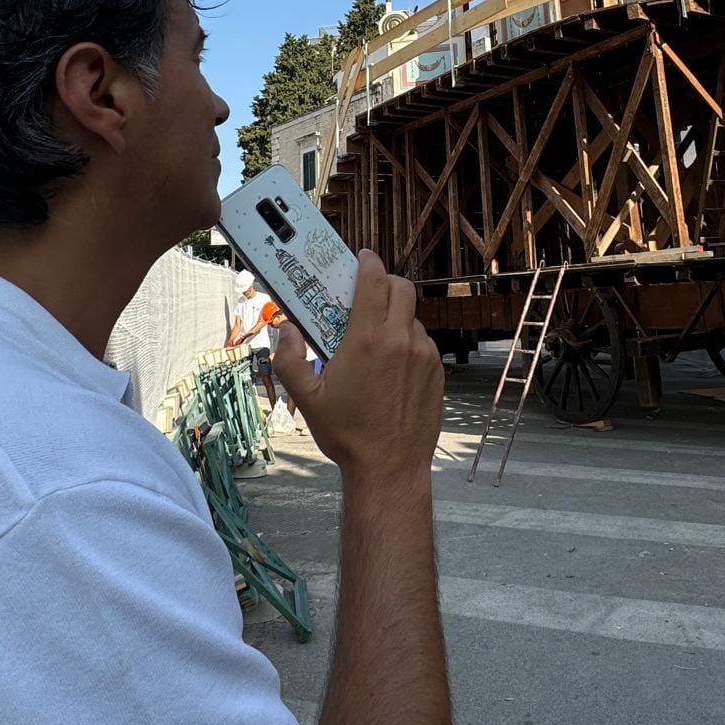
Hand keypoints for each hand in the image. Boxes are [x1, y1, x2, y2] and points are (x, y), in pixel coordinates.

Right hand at [273, 250, 442, 485]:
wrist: (390, 467)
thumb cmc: (347, 434)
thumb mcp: (306, 398)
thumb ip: (289, 360)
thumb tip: (287, 331)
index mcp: (367, 339)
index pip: (374, 280)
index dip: (368, 262)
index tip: (362, 257)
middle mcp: (400, 340)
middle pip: (402, 288)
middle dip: (386, 282)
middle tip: (368, 292)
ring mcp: (423, 355)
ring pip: (412, 317)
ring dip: (396, 316)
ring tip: (375, 339)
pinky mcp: (436, 371)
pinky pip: (422, 343)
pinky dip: (407, 342)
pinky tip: (391, 366)